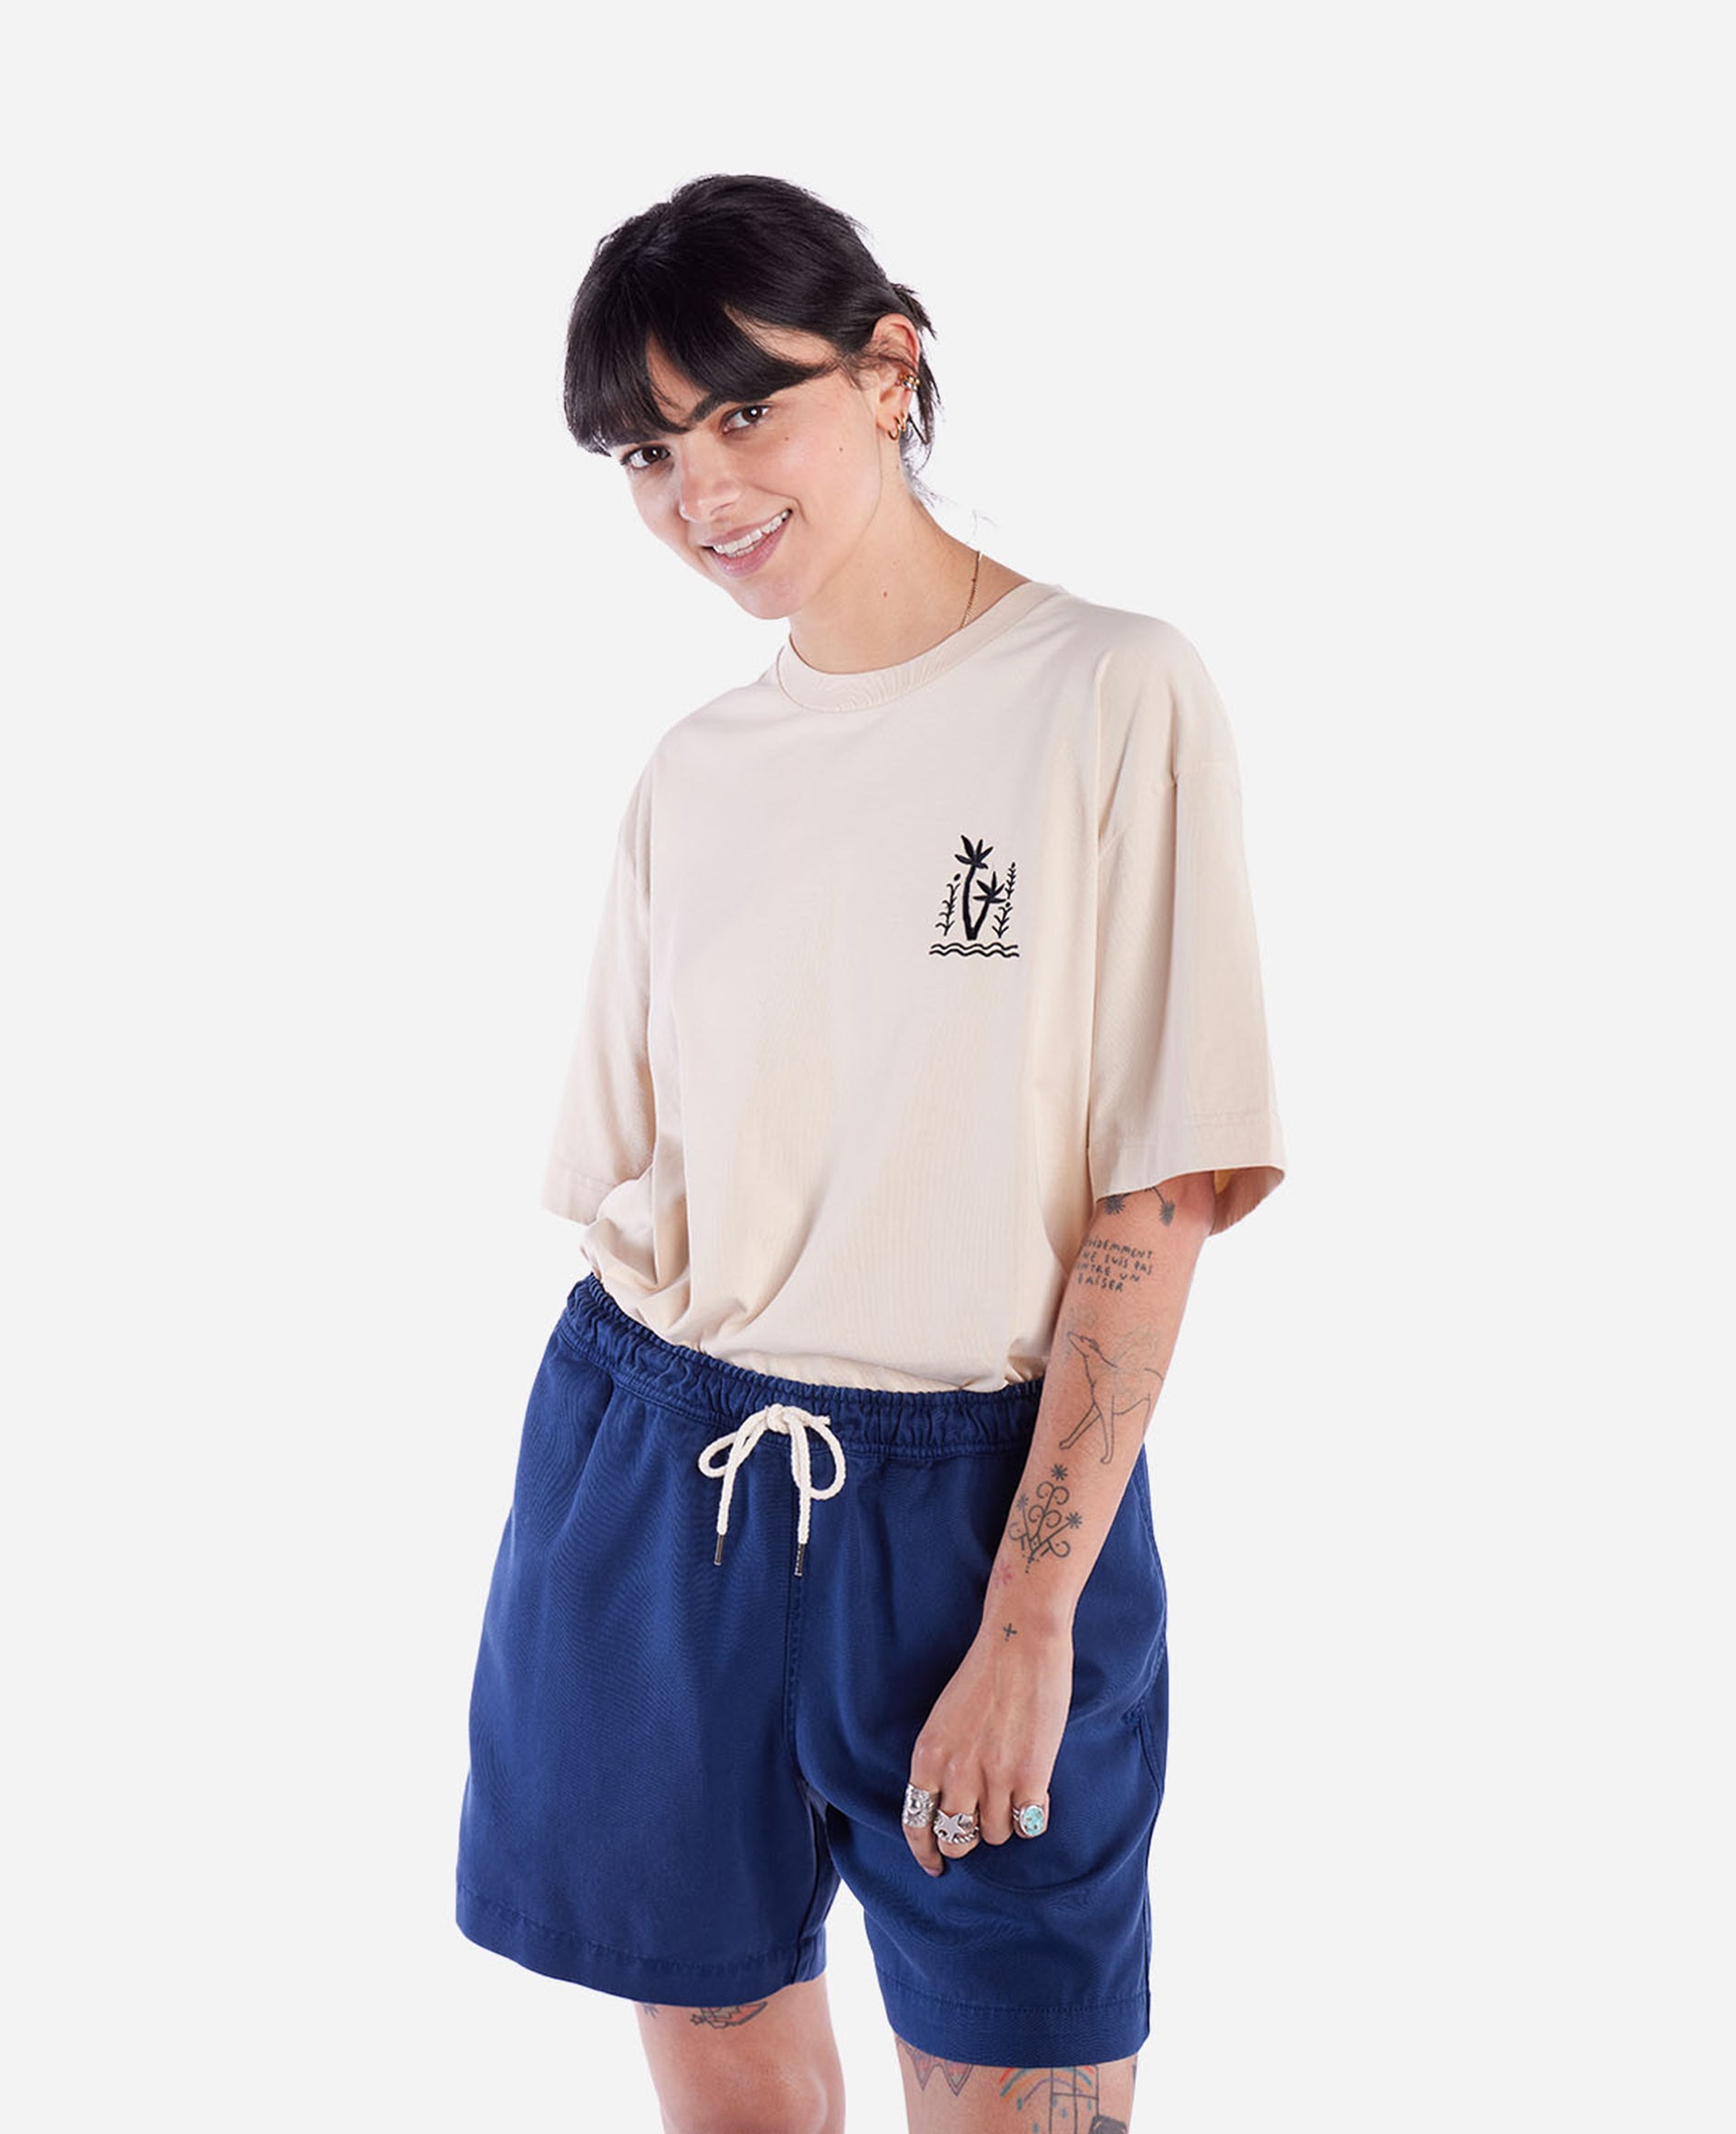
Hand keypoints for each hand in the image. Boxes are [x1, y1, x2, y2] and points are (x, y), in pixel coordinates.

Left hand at [902, 1616, 1072, 1874]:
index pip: (915, 1822)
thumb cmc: (984, 1673)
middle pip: (955, 1838)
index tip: (934, 1864)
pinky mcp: (1030, 1777)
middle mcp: (955, 1773)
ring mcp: (993, 1778)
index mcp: (927, 1755)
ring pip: (994, 1834)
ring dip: (1004, 1821)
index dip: (924, 1850)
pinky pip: (1028, 1824)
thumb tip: (952, 1802)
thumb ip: (945, 1761)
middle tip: (980, 1825)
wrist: (1019, 1640)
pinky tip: (1036, 1794)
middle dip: (966, 1838)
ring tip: (1013, 1791)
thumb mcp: (945, 1719)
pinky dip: (1032, 1817)